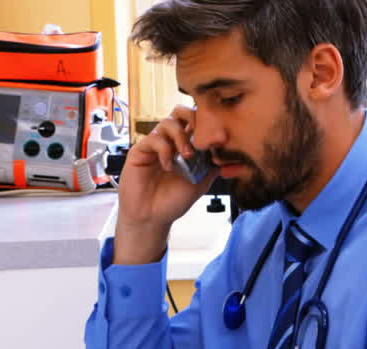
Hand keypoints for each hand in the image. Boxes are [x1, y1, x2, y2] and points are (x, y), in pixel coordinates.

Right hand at [114, 105, 216, 264]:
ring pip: (168, 122)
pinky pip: (154, 139)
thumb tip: (226, 151)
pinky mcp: (140, 151)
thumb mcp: (199, 184)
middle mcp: (170, 141)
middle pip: (180, 112)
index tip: (220, 139)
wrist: (152, 218)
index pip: (195, 123)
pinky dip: (165, 150)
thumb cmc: (172, 201)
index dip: (208, 125)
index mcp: (185, 146)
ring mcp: (155, 145)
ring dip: (181, 136)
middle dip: (193, 118)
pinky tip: (169, 166)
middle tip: (201, 136)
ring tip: (187, 156)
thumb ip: (211, 167)